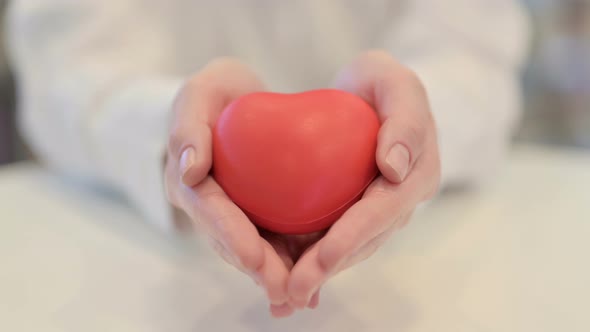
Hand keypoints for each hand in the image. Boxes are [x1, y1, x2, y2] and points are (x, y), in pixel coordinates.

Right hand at [164, 58, 296, 316]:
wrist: (236, 101)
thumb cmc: (216, 94)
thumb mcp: (200, 94)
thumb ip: (189, 126)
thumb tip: (189, 170)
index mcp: (190, 181)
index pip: (209, 211)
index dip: (229, 234)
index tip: (252, 258)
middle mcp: (211, 206)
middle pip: (231, 241)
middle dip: (257, 268)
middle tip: (283, 290)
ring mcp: (236, 214)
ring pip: (254, 249)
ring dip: (276, 276)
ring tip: (301, 298)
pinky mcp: (260, 215)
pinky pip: (275, 241)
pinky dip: (293, 264)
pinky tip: (314, 288)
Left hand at [286, 50, 441, 307]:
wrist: (368, 96)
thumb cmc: (380, 83)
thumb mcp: (394, 80)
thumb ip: (405, 117)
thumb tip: (395, 169)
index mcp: (417, 174)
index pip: (383, 210)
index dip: (354, 236)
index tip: (324, 257)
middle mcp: (398, 202)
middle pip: (364, 241)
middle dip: (329, 269)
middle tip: (292, 291)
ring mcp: (376, 212)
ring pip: (348, 250)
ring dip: (317, 276)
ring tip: (281, 300)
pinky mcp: (352, 214)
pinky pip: (332, 241)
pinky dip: (309, 264)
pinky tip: (282, 288)